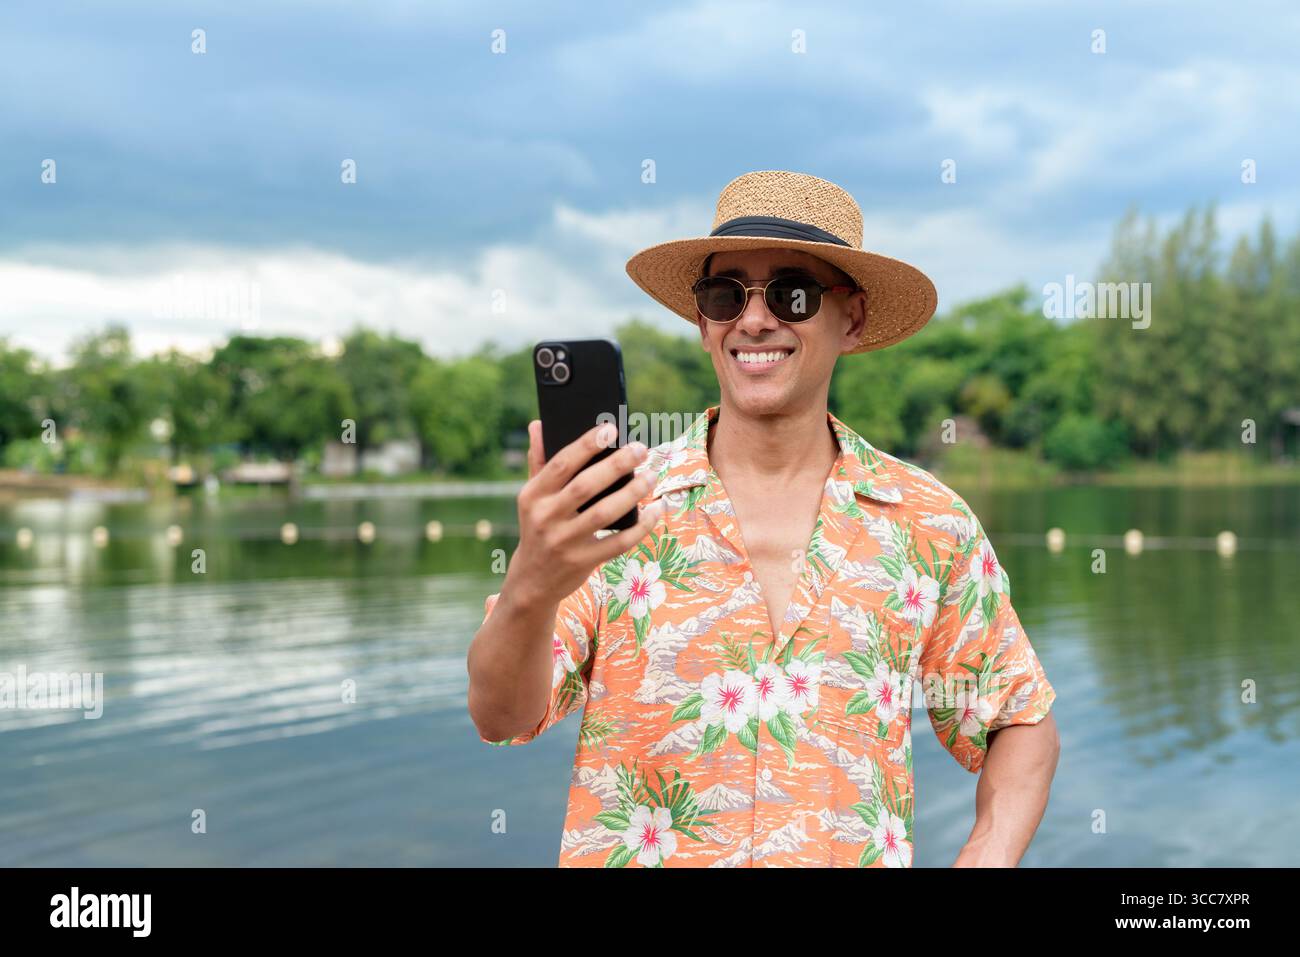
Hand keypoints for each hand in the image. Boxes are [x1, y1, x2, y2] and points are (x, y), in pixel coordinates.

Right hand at [501, 419, 663, 607]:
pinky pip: (619, 542)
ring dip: (633, 493)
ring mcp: (564, 542)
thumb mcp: (532, 497)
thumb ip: (539, 461)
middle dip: (617, 465)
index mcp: (533, 495)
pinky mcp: (583, 561)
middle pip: (586, 486)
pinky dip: (641, 526)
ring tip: (651, 476)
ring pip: (605, 513)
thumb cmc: (538, 527)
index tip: (611, 429)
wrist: (532, 580)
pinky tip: (656, 510)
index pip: (561, 464)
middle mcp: (546, 518)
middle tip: (641, 449)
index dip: (586, 445)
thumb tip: (538, 424)